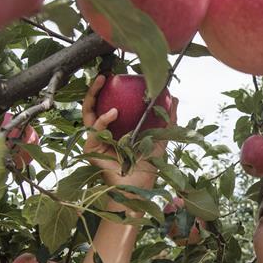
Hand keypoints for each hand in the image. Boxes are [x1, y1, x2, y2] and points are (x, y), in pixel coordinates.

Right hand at [82, 75, 176, 190]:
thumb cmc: (148, 166)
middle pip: (93, 107)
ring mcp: (95, 141)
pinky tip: (113, 112)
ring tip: (102, 82)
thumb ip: (167, 120)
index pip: (108, 105)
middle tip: (104, 75)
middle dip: (95, 89)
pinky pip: (95, 131)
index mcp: (115, 129)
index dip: (109, 91)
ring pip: (87, 114)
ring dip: (92, 96)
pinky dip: (103, 120)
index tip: (117, 75)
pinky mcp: (91, 150)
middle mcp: (103, 133)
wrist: (140, 187)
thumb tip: (175, 98)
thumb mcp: (160, 139)